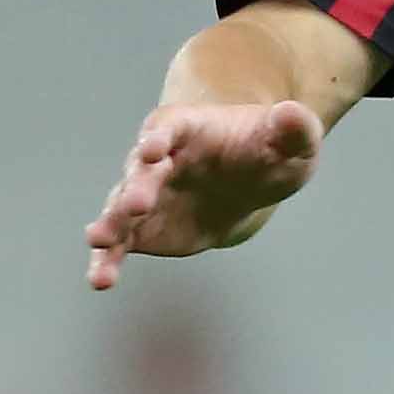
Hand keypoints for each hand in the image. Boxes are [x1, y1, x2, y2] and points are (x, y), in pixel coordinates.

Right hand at [85, 99, 324, 287]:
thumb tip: (292, 114)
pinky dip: (108, 260)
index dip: (159, 137)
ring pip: (120, 208)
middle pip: (140, 171)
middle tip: (134, 206)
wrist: (248, 180)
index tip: (153, 148)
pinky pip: (121, 244)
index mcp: (186, 128)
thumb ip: (294, 127)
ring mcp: (145, 194)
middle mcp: (156, 159)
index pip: (166, 128)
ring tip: (99, 242)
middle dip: (136, 187)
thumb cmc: (269, 150)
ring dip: (110, 224)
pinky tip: (101, 279)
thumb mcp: (293, 138)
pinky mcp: (142, 228)